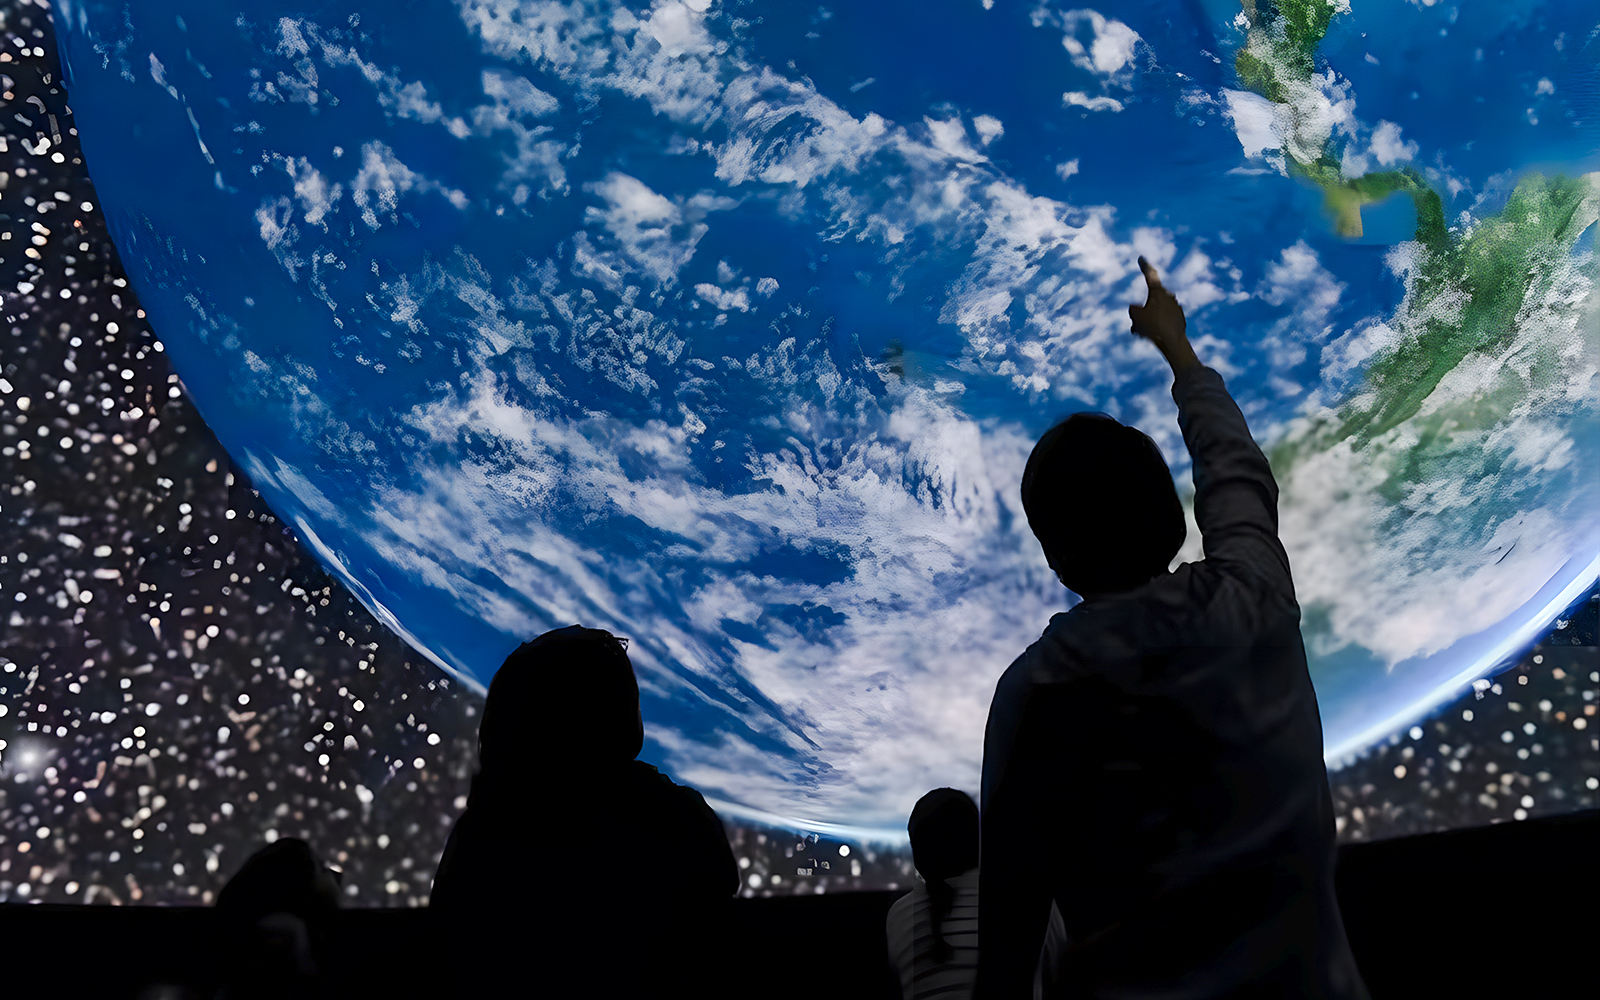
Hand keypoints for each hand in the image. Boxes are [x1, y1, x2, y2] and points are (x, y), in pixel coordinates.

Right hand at [1129, 256, 1198, 372]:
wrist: (1173, 343)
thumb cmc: (1153, 328)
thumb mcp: (1135, 317)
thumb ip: (1133, 309)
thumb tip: (1136, 308)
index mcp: (1158, 292)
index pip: (1150, 275)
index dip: (1144, 266)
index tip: (1141, 258)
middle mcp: (1169, 296)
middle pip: (1151, 299)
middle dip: (1143, 309)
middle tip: (1136, 323)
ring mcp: (1176, 307)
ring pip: (1156, 310)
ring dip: (1149, 319)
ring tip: (1142, 333)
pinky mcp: (1180, 318)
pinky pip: (1164, 319)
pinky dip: (1158, 325)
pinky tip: (1154, 336)